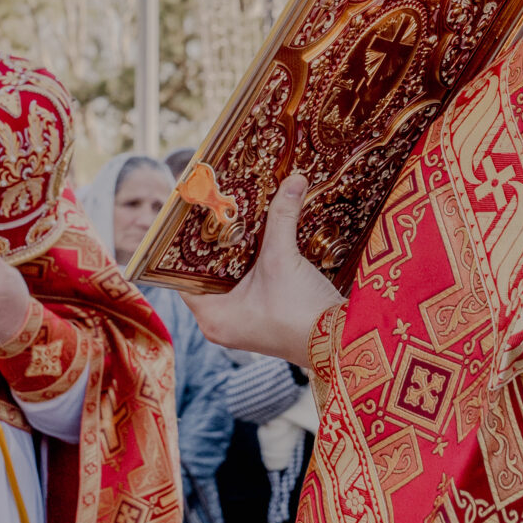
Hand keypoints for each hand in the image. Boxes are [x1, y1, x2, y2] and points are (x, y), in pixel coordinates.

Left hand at [186, 175, 343, 367]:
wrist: (339, 342)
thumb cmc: (301, 313)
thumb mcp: (283, 259)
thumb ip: (282, 218)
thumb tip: (292, 180)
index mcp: (213, 317)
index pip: (182, 278)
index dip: (183, 248)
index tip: (190, 220)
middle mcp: (222, 323)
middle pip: (208, 275)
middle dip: (215, 245)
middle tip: (216, 212)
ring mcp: (244, 323)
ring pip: (230, 280)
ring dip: (237, 254)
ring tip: (237, 220)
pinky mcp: (264, 320)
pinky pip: (248, 286)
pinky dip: (253, 265)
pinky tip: (261, 240)